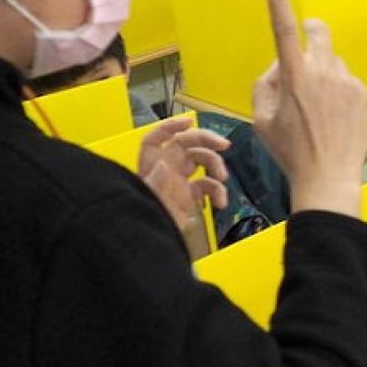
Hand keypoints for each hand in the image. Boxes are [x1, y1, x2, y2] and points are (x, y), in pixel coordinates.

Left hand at [138, 117, 229, 258]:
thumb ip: (154, 184)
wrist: (151, 244)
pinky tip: (220, 202)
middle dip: (206, 140)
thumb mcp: (146, 201)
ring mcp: (178, 182)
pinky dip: (218, 192)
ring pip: (202, 161)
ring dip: (216, 166)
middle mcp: (165, 169)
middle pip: (186, 144)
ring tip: (222, 178)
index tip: (189, 122)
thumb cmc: (143, 219)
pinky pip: (208, 186)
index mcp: (151, 166)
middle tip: (223, 144)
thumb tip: (164, 166)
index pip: (156, 139)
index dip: (170, 126)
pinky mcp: (189, 197)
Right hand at [252, 0, 366, 216]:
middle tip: (305, 50)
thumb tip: (280, 65)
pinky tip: (334, 118)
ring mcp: (347, 81)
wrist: (328, 178)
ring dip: (323, 73)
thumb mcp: (260, 119)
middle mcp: (323, 72)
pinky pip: (347, 80)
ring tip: (317, 111)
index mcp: (294, 77)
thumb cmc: (289, 151)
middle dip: (311, 32)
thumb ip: (265, 83)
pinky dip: (338, 91)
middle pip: (318, 34)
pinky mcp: (363, 92)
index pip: (282, 28)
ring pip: (332, 62)